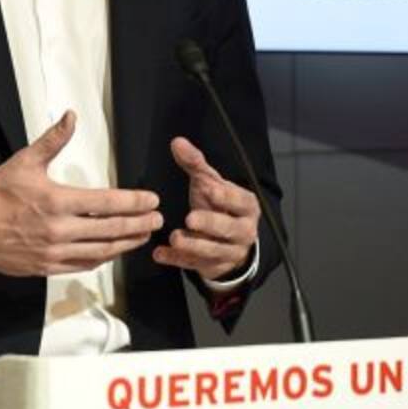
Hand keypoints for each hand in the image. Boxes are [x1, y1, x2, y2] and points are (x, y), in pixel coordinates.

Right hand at [0, 111, 162, 276]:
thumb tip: (71, 116)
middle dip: (138, 224)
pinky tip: (114, 251)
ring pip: (101, 252)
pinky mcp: (47, 268)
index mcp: (56, 202)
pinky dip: (103, 259)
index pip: (105, 203)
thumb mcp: (24, 161)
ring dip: (126, 244)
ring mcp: (54, 252)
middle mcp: (58, 230)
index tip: (151, 200)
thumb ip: (53, 140)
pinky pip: (83, 265)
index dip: (133, 202)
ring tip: (144, 235)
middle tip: (158, 219)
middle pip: (110, 230)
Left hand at [153, 136, 259, 280]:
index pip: (240, 201)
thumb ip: (195, 164)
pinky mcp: (213, 267)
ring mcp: (230, 252)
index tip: (210, 189)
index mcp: (246, 207)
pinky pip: (195, 264)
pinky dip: (177, 260)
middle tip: (190, 218)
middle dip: (210, 223)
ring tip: (175, 237)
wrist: (230, 242)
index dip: (226, 197)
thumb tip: (177, 142)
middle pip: (228, 228)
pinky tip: (161, 254)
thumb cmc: (219, 206)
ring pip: (213, 250)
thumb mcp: (210, 183)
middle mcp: (243, 231)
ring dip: (193, 244)